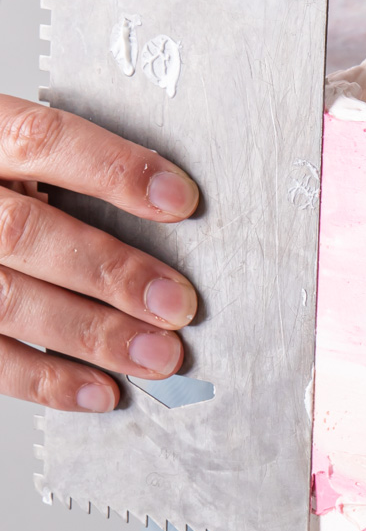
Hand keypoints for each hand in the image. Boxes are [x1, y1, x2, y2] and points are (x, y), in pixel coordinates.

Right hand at [0, 93, 198, 410]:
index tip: (181, 202)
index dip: (113, 169)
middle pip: (25, 233)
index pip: (41, 139)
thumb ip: (74, 172)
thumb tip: (174, 212)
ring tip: (158, 355)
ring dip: (92, 335)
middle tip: (177, 303)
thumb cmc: (1, 185)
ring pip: (8, 301)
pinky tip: (102, 390)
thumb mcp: (18, 154)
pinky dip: (48, 380)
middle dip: (110, 272)